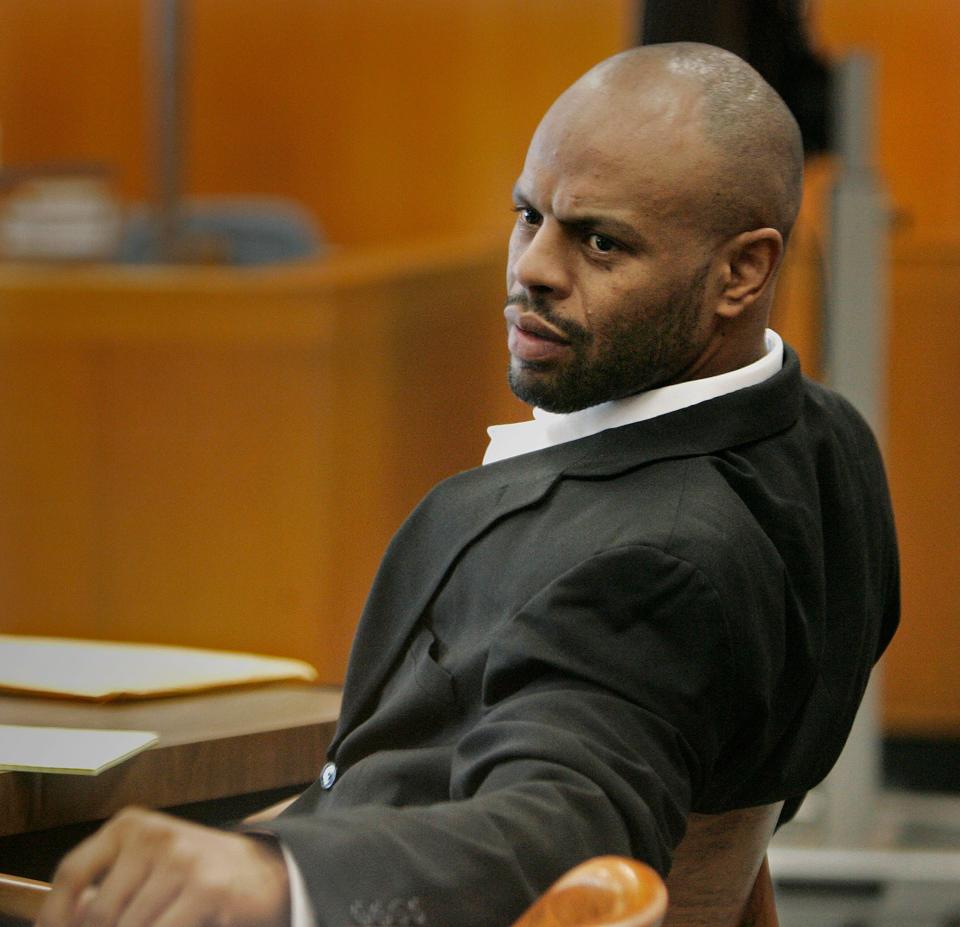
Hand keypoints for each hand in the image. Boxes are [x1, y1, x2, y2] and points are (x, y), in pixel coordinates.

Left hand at [37, 807, 289, 926]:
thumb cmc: (199, 875)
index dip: (55, 917)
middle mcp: (155, 836)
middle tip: (137, 924)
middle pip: (99, 914)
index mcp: (132, 826)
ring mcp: (182, 860)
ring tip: (164, 921)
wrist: (266, 871)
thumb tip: (65, 922)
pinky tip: (182, 925)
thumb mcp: (149, 865)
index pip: (72, 873)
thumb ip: (108, 887)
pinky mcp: (206, 888)